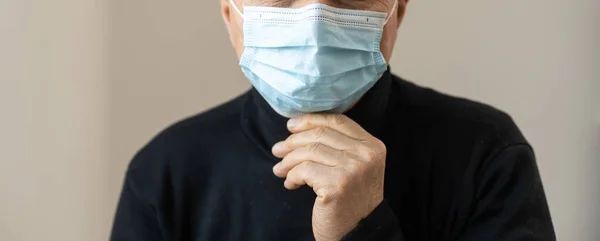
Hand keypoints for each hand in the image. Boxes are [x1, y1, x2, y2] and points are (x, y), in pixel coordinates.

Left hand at [272, 114, 386, 240]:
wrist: (356, 232)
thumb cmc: (350, 198)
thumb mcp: (354, 166)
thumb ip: (338, 145)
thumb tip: (297, 127)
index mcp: (372, 145)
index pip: (337, 121)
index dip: (310, 120)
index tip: (290, 126)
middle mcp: (366, 155)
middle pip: (320, 134)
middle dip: (293, 141)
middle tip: (277, 150)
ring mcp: (353, 169)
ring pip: (309, 151)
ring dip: (288, 160)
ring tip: (280, 169)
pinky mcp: (337, 185)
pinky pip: (304, 170)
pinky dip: (292, 175)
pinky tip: (291, 183)